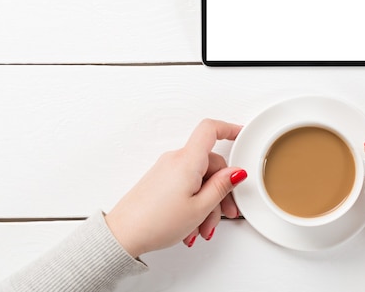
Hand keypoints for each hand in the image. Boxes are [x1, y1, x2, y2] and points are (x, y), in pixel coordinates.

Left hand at [105, 119, 247, 256]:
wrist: (123, 235)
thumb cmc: (155, 223)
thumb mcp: (200, 207)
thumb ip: (222, 186)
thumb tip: (236, 172)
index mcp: (188, 161)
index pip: (210, 130)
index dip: (229, 129)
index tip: (242, 135)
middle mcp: (175, 160)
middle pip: (210, 164)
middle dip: (221, 190)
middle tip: (225, 213)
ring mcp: (166, 170)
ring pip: (199, 179)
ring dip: (206, 203)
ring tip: (202, 227)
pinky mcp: (160, 180)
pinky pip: (185, 185)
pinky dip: (193, 202)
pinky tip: (191, 223)